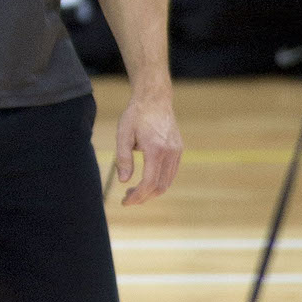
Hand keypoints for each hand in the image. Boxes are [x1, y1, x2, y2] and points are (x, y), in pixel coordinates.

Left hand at [114, 91, 182, 207]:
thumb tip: (124, 181)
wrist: (155, 99)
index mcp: (156, 149)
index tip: (125, 202)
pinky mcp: (178, 149)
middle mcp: (170, 152)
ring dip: (152, 191)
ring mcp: (177, 151)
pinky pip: (171, 173)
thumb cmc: (136, 115)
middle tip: (128, 198)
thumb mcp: (123, 134)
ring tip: (135, 191)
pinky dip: (159, 182)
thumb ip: (123, 158)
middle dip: (144, 197)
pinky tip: (146, 180)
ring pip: (168, 182)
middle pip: (160, 187)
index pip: (149, 182)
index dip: (137, 196)